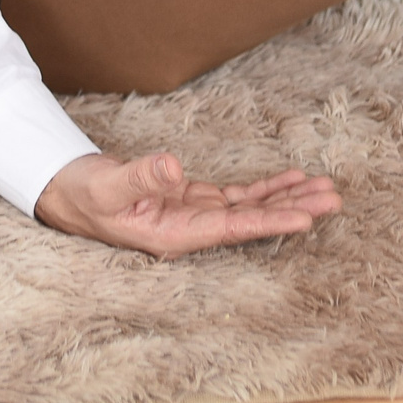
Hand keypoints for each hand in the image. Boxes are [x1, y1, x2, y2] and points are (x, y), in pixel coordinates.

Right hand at [34, 152, 341, 259]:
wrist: (68, 192)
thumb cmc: (85, 195)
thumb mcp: (110, 184)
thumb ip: (142, 176)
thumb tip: (174, 166)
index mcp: (174, 236)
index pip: (232, 228)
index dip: (270, 221)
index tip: (306, 218)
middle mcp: (190, 230)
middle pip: (252, 221)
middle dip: (293, 209)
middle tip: (334, 200)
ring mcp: (193, 216)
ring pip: (249, 208)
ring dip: (286, 198)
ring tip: (325, 189)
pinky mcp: (191, 201)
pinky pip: (235, 197)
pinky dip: (263, 188)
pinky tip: (290, 180)